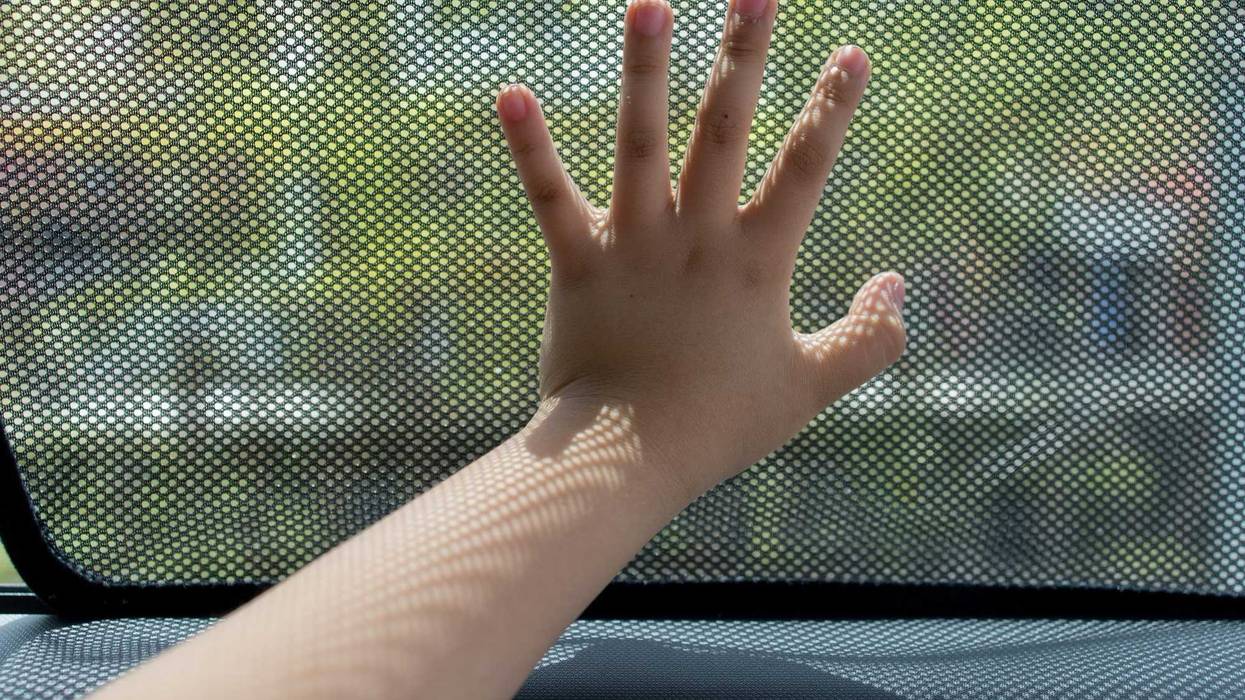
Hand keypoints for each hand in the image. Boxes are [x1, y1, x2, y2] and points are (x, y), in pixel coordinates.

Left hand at [496, 0, 905, 496]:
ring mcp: (635, 245)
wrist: (630, 459)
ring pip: (641, 142)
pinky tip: (511, 93)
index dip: (832, 107)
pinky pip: (552, 196)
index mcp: (757, 260)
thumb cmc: (722, 425)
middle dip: (745, 52)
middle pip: (724, 128)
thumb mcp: (812, 388)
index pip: (806, 166)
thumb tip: (899, 284)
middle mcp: (697, 237)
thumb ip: (870, 338)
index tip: (852, 52)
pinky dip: (531, 147)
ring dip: (645, 68)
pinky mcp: (579, 262)